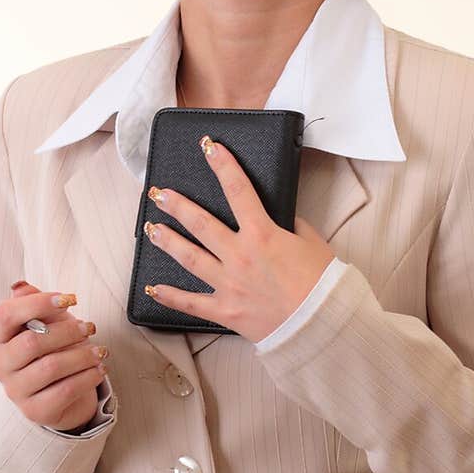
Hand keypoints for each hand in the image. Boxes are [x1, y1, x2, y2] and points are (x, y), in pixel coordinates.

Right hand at [0, 283, 108, 431]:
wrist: (57, 393)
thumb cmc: (51, 349)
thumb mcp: (44, 322)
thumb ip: (33, 303)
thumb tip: (21, 287)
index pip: (5, 314)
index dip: (37, 303)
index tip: (69, 298)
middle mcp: (0, 364)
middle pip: (31, 342)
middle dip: (67, 331)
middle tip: (89, 327)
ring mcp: (15, 390)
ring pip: (51, 367)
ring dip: (82, 355)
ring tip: (100, 351)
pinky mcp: (35, 411)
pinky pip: (65, 391)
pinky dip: (87, 377)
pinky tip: (99, 369)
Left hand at [142, 135, 336, 343]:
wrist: (321, 326)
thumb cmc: (322, 284)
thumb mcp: (313, 243)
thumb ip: (292, 225)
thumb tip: (280, 216)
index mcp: (262, 235)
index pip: (238, 190)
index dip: (223, 165)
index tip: (208, 147)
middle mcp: (239, 256)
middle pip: (200, 224)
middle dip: (177, 205)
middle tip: (158, 192)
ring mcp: (228, 284)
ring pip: (189, 258)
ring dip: (167, 241)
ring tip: (151, 228)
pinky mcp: (225, 311)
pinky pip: (191, 303)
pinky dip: (169, 296)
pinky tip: (152, 288)